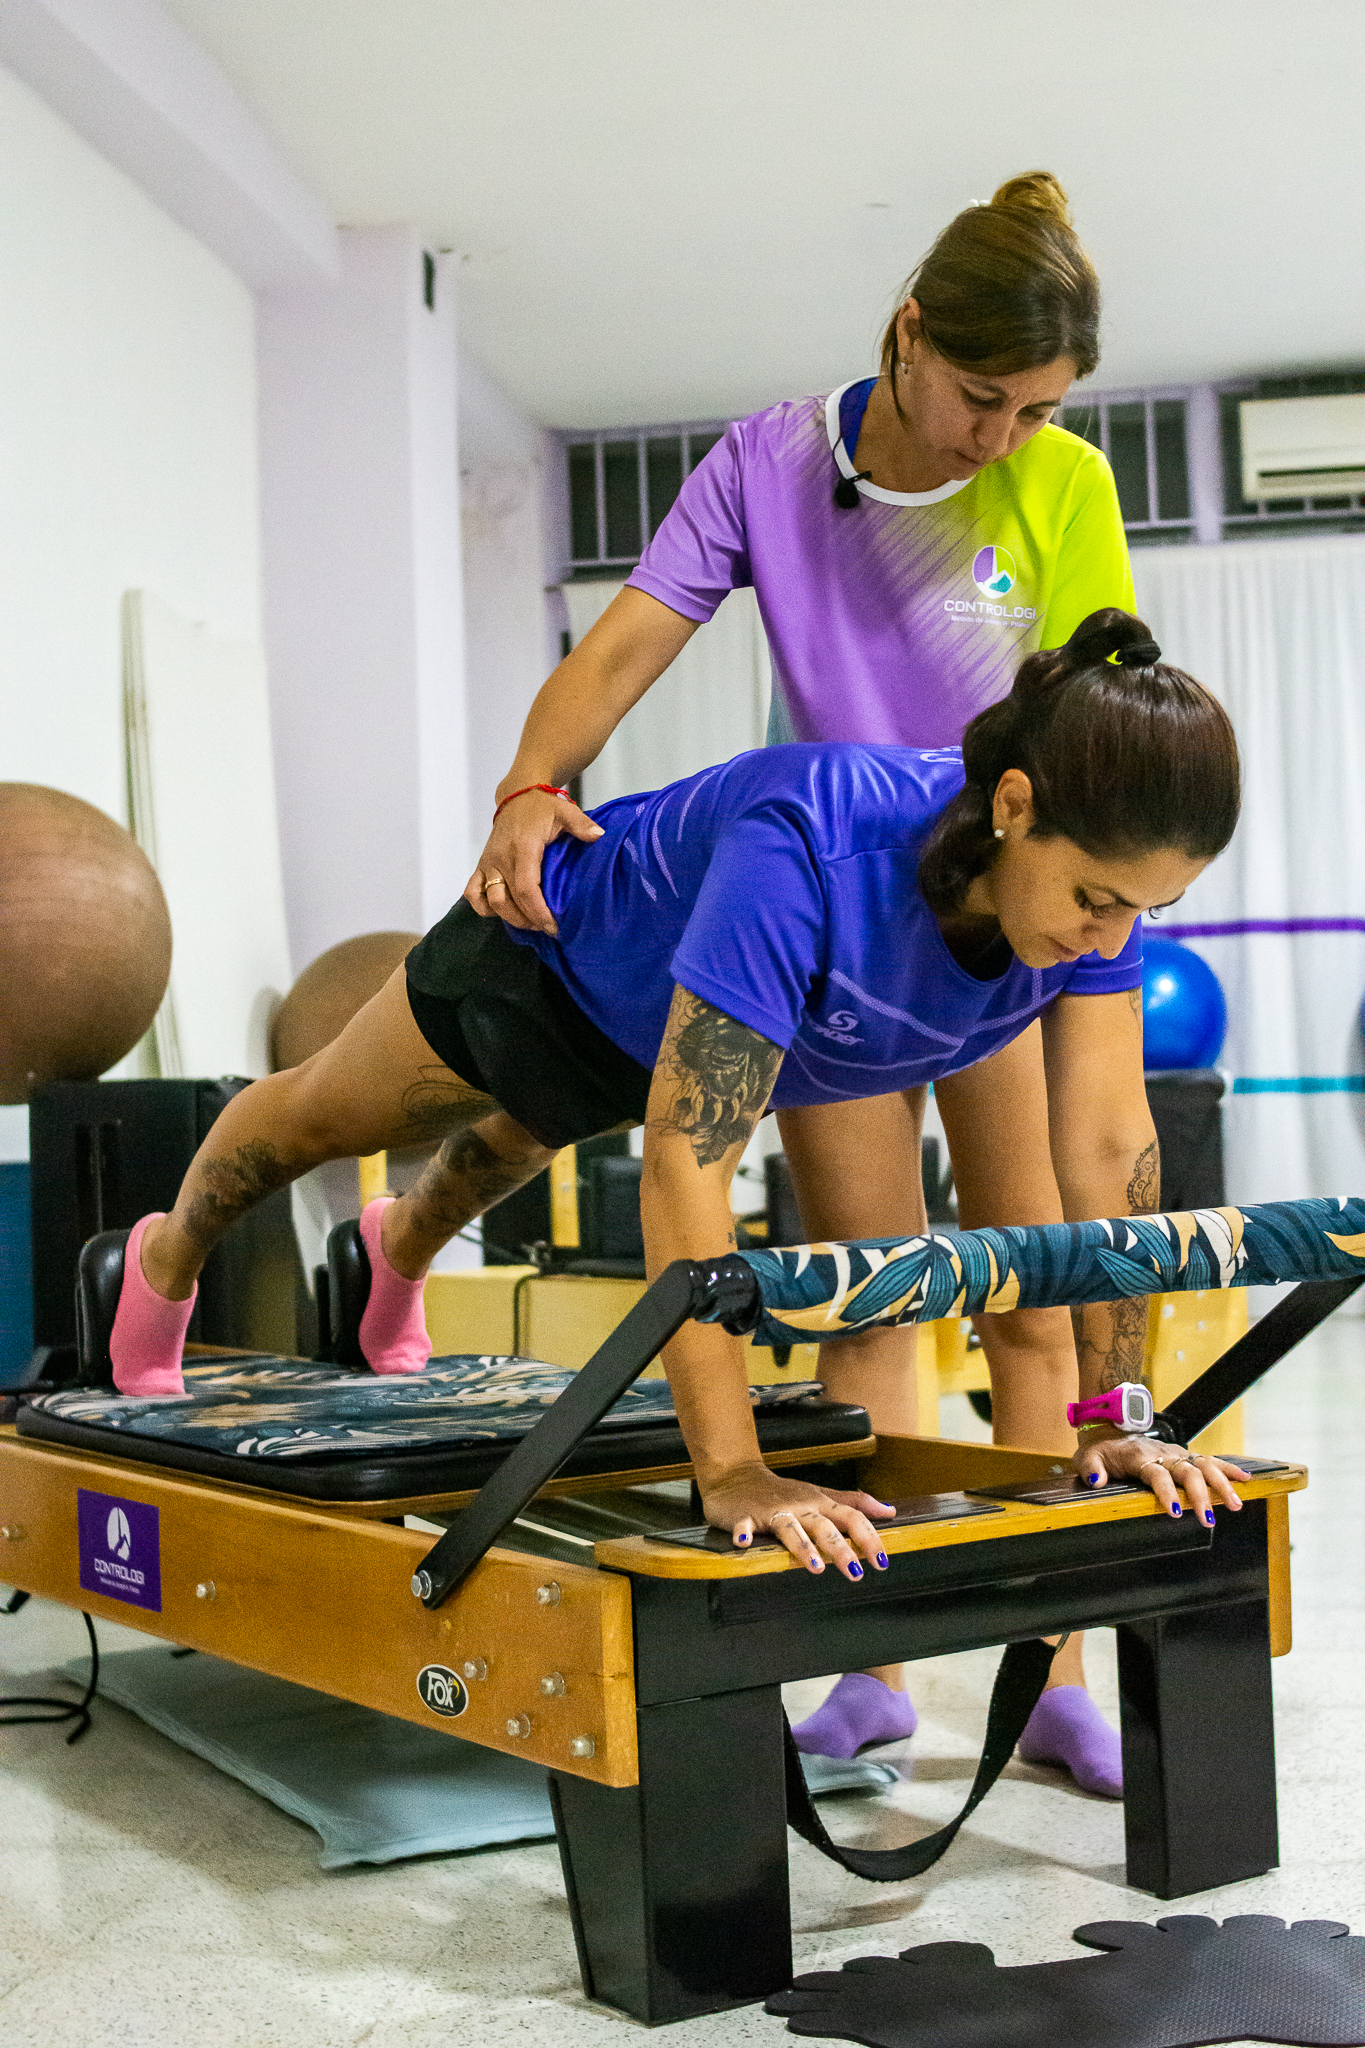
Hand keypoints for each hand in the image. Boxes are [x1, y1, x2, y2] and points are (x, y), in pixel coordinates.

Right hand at [463, 789, 602, 933]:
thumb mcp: (565, 811)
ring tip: (531, 922)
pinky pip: (472, 893)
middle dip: (528, 920)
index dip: (538, 912)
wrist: (517, 796)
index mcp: (523, 847)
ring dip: (510, 917)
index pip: (526, 888)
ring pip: (491, 901)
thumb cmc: (542, 807)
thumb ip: (581, 824)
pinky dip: (484, 907)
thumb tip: (599, 836)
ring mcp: (488, 863)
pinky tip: (504, 911)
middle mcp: (501, 858)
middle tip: (547, 928)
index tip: (553, 926)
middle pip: (508, 901)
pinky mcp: (481, 866)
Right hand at [700, 1460, 894, 1581]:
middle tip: (856, 1572)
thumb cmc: (783, 1491)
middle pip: (823, 1526)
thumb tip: (889, 1511)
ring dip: (802, 1546)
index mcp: (819, 1503)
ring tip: (815, 1567)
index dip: (868, 1538)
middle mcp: (799, 1507)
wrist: (737, 1474)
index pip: (850, 1517)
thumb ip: (854, 1503)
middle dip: (840, 1549)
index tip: (882, 1562)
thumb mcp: (821, 1494)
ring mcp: (771, 1512)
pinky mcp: (744, 1516)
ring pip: (790, 1528)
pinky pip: (744, 1525)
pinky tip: (744, 1543)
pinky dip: (744, 1533)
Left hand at [1074, 1427, 1246, 1523]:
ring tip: (1236, 1504)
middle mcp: (1163, 1454)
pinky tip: (1246, 1481)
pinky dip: (1228, 1469)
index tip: (1176, 1512)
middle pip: (1187, 1473)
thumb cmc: (1100, 1449)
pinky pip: (1210, 1460)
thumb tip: (1095, 1481)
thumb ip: (1091, 1468)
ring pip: (1204, 1465)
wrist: (1110, 1426)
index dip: (1166, 1492)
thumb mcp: (1087, 1457)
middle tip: (1209, 1519)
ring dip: (1222, 1484)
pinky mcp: (1185, 1455)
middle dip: (1200, 1496)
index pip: (1157, 1475)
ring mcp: (1176, 1453)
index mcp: (1140, 1458)